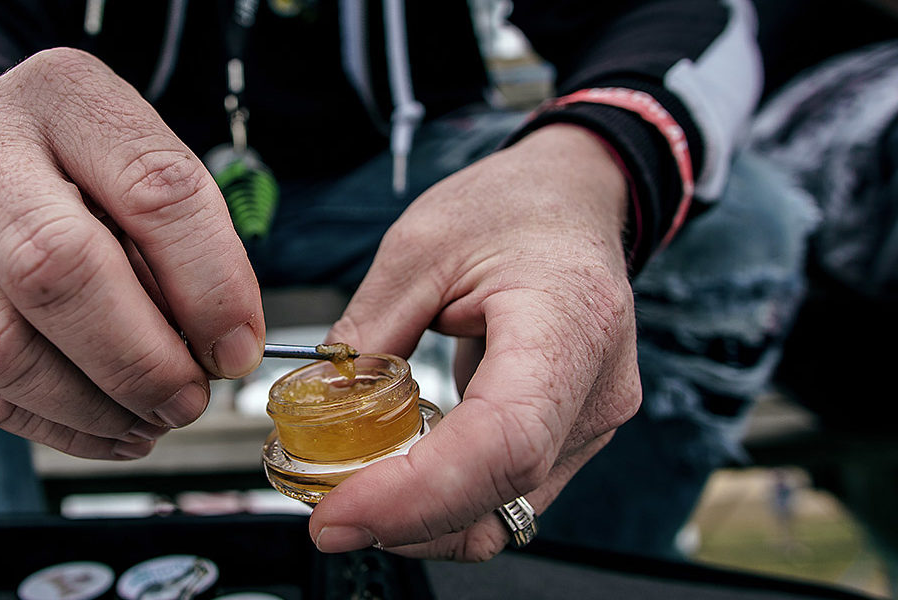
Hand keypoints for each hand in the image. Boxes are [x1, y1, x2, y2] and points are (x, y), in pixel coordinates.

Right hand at [0, 48, 263, 458]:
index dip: (208, 285)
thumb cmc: (87, 170)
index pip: (151, 190)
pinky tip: (103, 427)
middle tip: (187, 399)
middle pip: (53, 267)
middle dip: (138, 359)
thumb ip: (191, 249)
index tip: (236, 349)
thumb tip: (223, 351)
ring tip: (148, 420)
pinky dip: (52, 425)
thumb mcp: (149, 172)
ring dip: (91, 406)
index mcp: (63, 93)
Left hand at [309, 124, 641, 560]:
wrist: (573, 199)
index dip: (419, 492)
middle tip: (327, 515)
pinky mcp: (571, 437)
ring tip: (354, 493)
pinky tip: (399, 477)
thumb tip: (318, 403)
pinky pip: (508, 494)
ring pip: (508, 512)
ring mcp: (591, 422)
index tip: (340, 512)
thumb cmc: (512, 207)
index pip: (504, 441)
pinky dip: (448, 501)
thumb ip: (370, 328)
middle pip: (503, 492)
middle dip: (406, 518)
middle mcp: (594, 389)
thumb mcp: (419, 245)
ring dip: (425, 519)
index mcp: (567, 322)